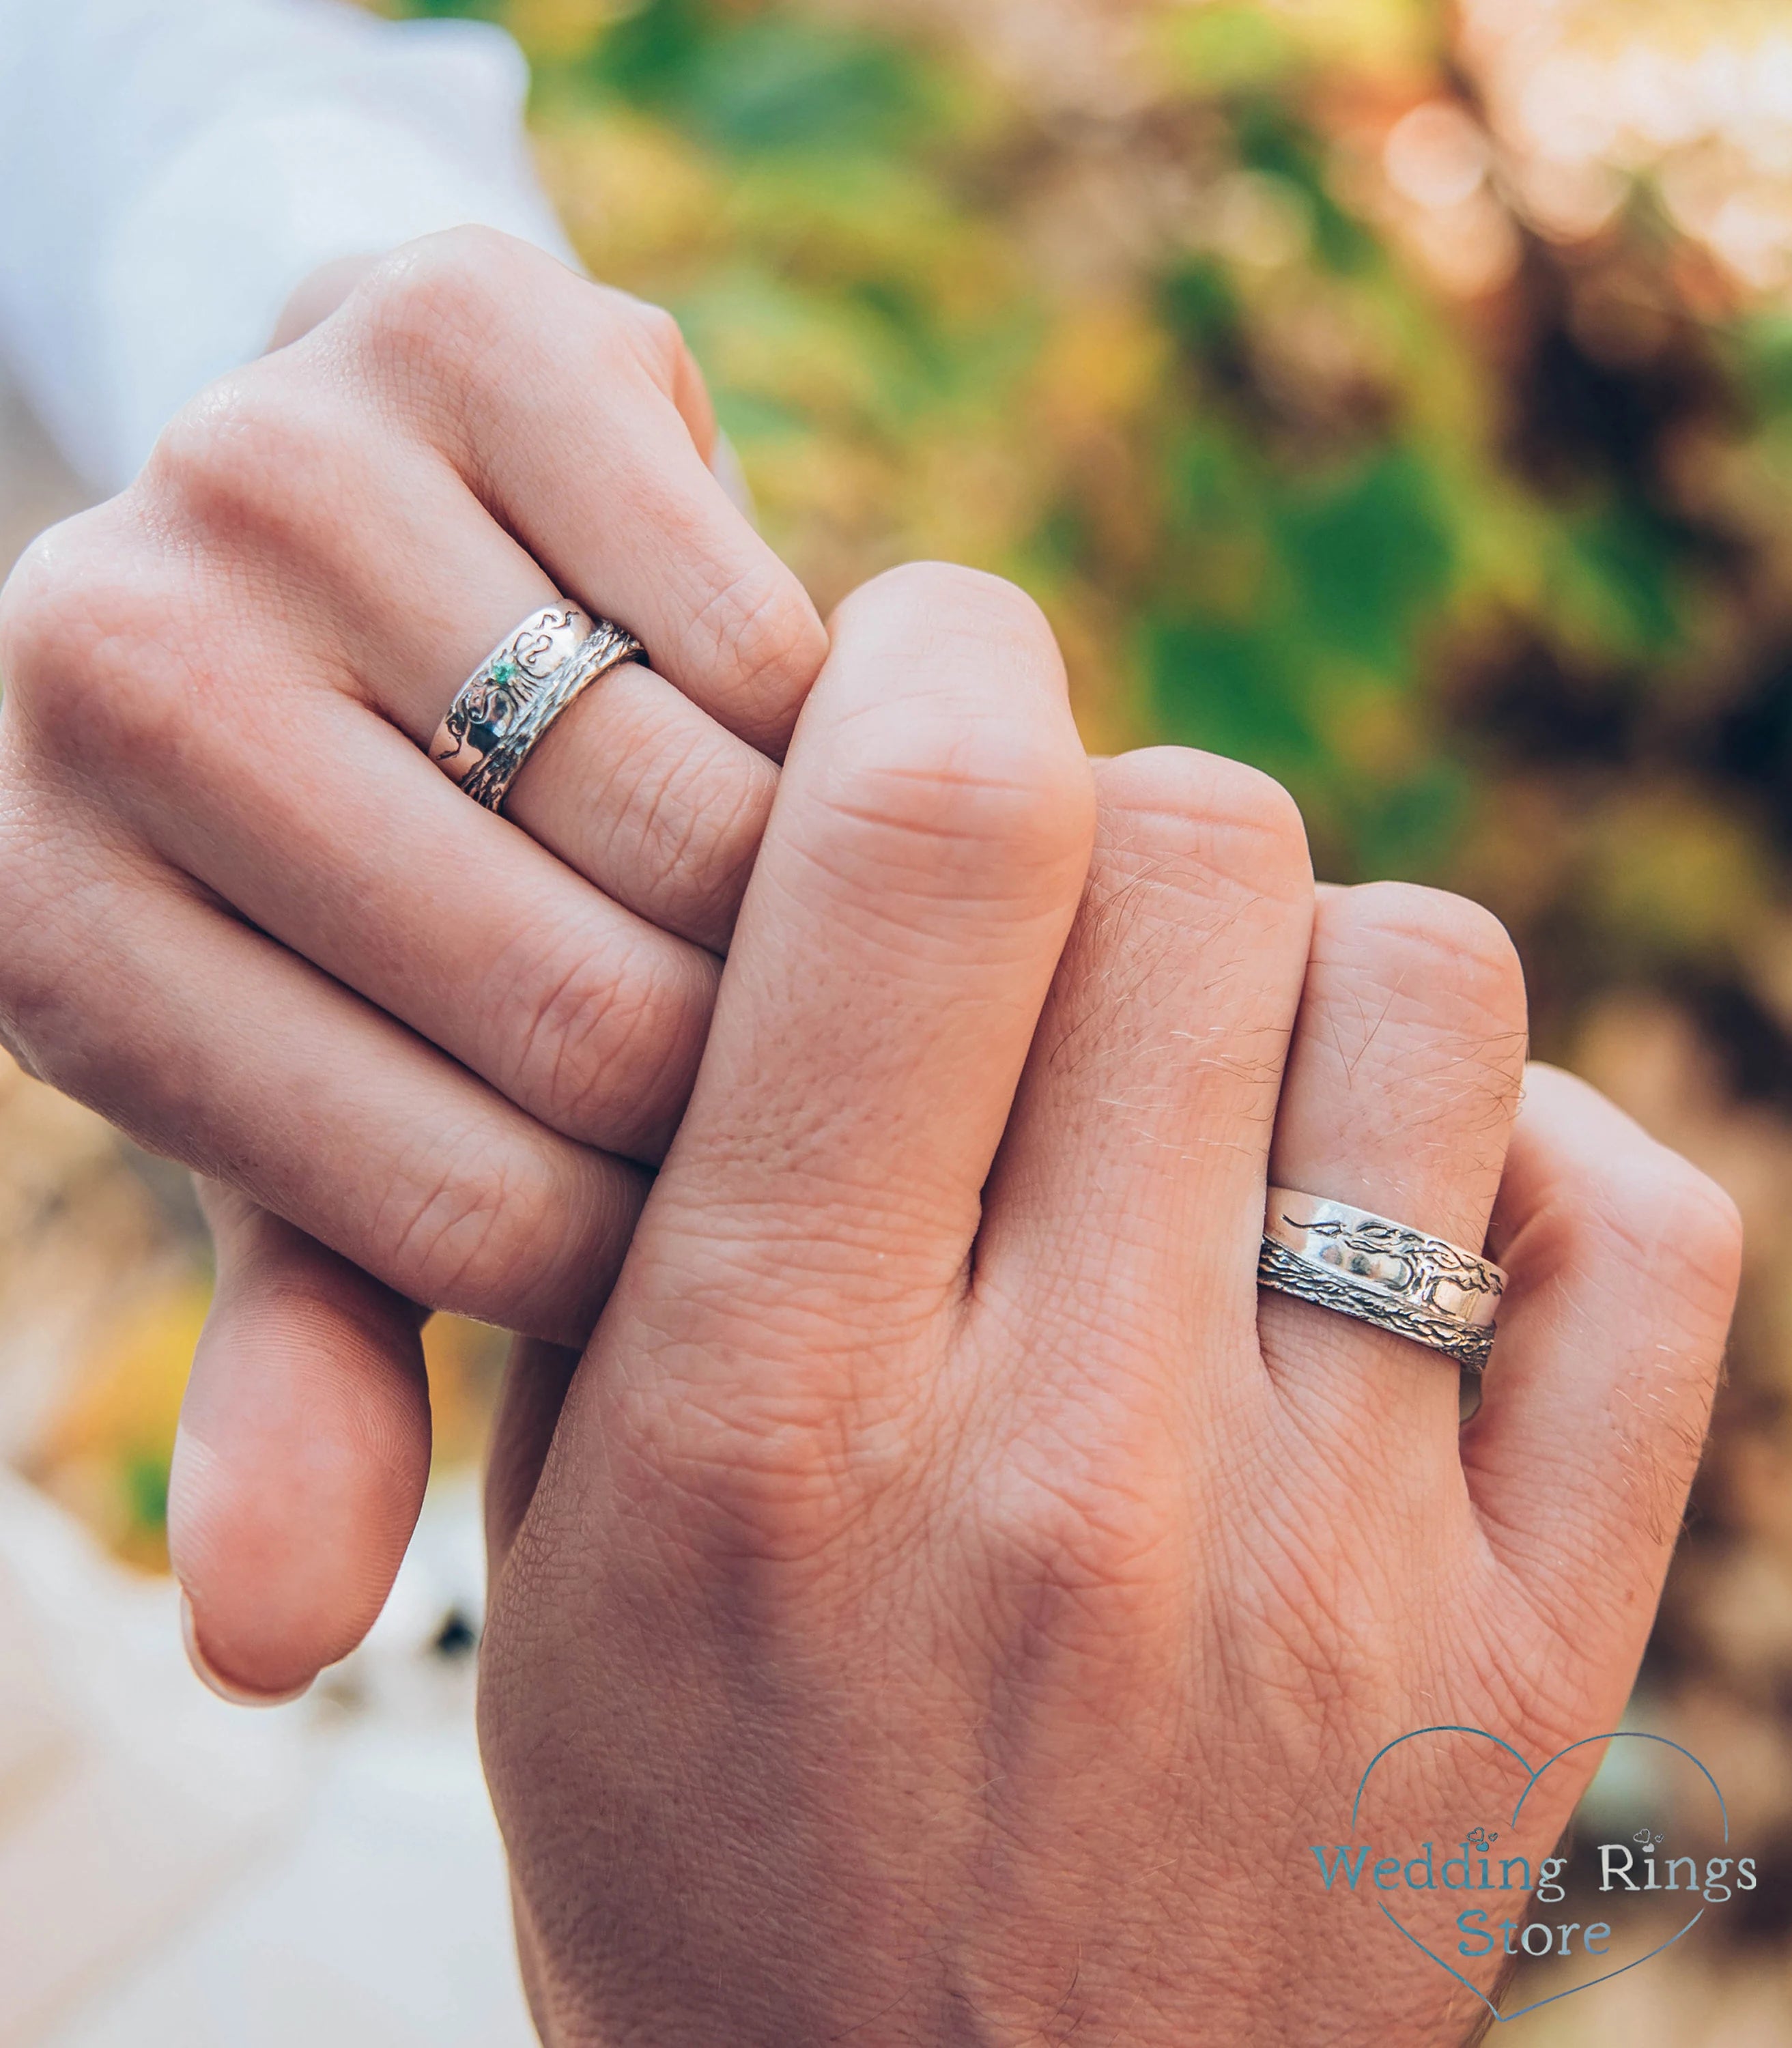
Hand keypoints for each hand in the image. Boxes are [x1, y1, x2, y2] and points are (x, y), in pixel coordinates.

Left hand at [0, 227, 824, 1692]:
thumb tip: (263, 1650)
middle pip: (589, 999)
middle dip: (778, 1093)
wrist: (361, 515)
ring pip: (702, 819)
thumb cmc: (355, 870)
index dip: (678, 1254)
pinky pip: (767, 629)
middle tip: (886, 1109)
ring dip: (844, 932)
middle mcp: (104, 665)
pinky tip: (836, 787)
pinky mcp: (462, 323)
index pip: (455, 1195)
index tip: (779, 1245)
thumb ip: (304, 1346)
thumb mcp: (317, 1106)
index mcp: (42, 914)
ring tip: (881, 970)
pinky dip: (850, 736)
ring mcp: (270, 467)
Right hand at [479, 563, 1739, 2044]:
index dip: (938, 660)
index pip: (929, 849)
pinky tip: (1373, 1237)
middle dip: (1110, 812)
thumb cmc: (695, 1798)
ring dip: (1305, 964)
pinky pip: (1632, 1225)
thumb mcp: (568, 1490)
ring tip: (1204, 1088)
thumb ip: (689, 1150)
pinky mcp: (1523, 1657)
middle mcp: (1073, 1466)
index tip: (921, 668)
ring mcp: (1336, 1573)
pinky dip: (1512, 1161)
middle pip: (1203, 853)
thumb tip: (874, 816)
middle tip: (1045, 918)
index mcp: (769, 1409)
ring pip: (1428, 985)